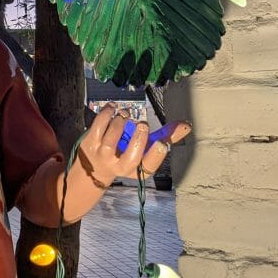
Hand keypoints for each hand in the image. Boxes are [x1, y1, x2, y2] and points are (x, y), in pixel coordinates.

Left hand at [76, 103, 190, 187]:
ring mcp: (104, 155)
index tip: (162, 144)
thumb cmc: (126, 153)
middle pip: (131, 157)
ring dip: (120, 123)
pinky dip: (106, 115)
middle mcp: (121, 165)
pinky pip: (98, 128)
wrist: (94, 165)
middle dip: (139, 139)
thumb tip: (187, 125)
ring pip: (112, 141)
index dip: (156, 156)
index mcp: (138, 169)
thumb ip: (166, 136)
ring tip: (126, 113)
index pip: (149, 166)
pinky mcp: (91, 143)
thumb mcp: (146, 148)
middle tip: (144, 124)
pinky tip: (113, 107)